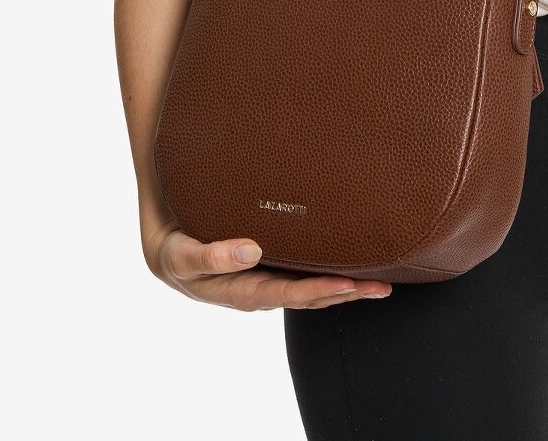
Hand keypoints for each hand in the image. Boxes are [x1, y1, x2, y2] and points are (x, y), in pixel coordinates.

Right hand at [143, 221, 391, 309]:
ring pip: (312, 288)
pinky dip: (331, 274)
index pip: (286, 294)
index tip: (347, 284)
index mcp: (241, 291)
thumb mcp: (182, 256)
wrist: (166, 252)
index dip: (317, 290)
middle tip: (381, 286)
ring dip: (345, 287)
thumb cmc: (175, 251)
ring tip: (381, 282)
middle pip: (308, 296)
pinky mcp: (272, 268)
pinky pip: (306, 275)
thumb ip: (211, 256)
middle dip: (345, 293)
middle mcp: (261, 291)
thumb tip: (250, 251)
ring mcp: (268, 281)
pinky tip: (355, 267)